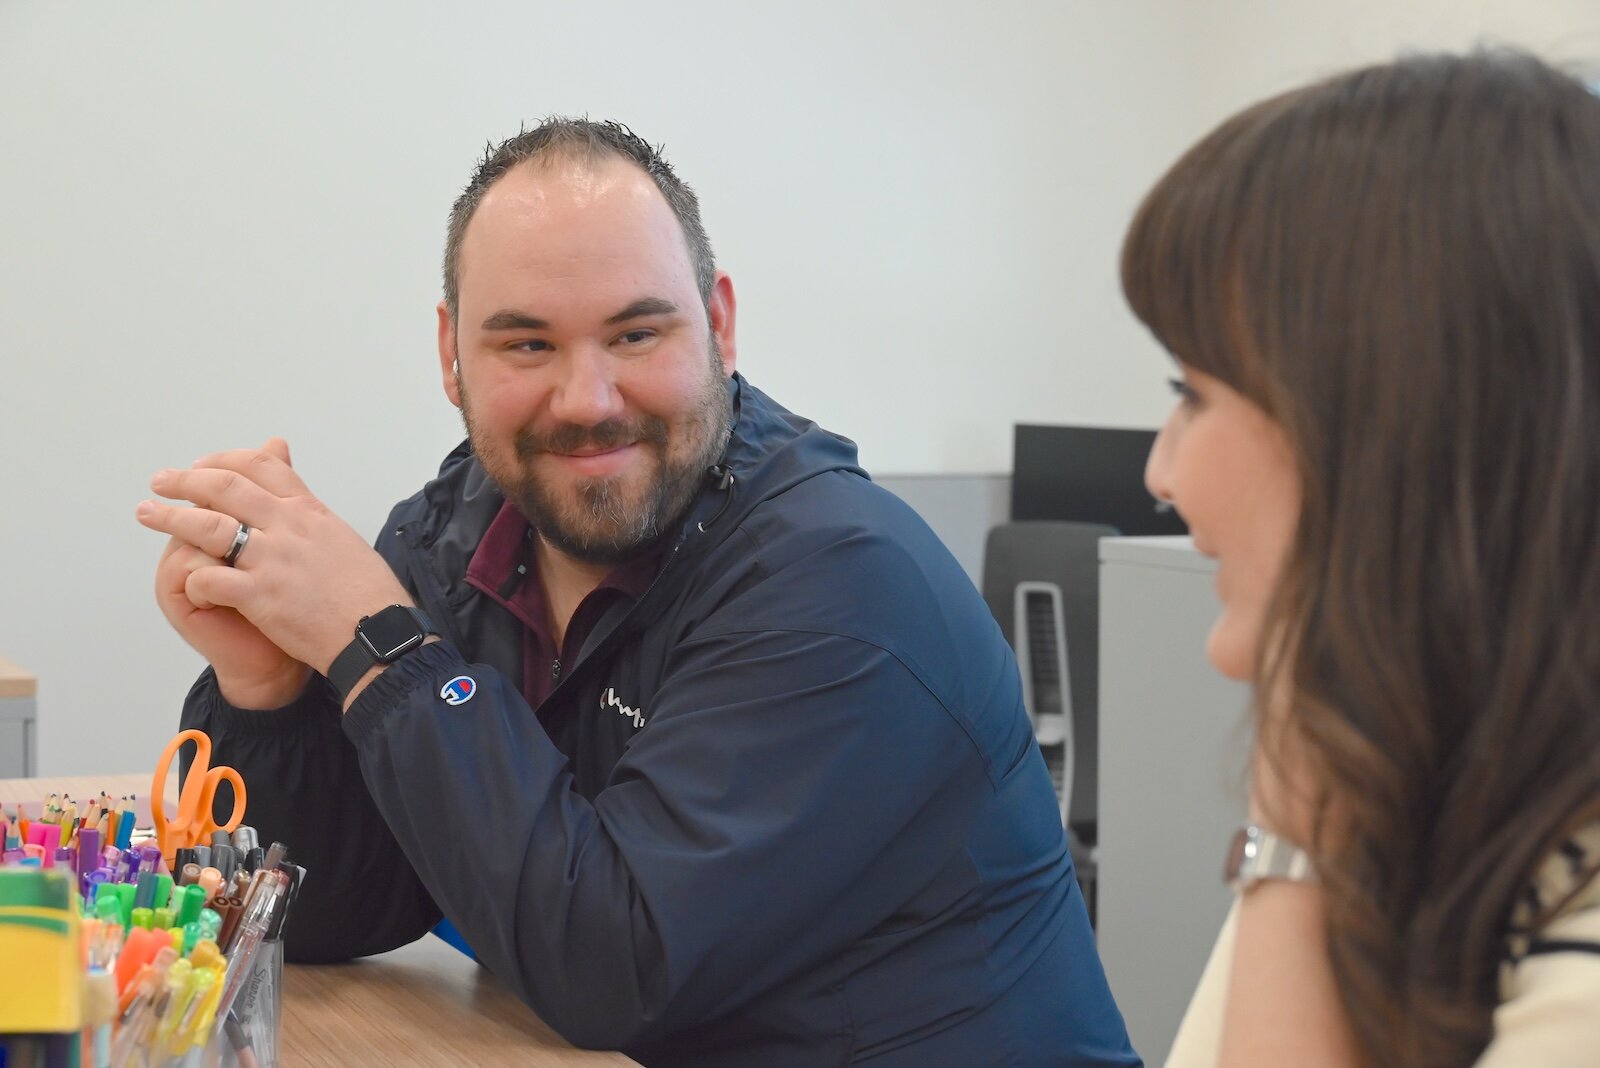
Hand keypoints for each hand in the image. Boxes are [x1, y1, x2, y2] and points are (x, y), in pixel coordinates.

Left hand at [137, 438, 412, 687]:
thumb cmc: (369, 595)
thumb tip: (304, 507)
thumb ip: (314, 520)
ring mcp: (272, 560)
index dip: (225, 461)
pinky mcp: (260, 595)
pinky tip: (188, 584)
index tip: (203, 465)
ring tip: (147, 512)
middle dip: (187, 480)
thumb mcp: (345, 541)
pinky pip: (210, 578)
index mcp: (310, 512)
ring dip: (171, 517)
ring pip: (209, 525)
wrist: (379, 633)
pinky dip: (193, 578)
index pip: (262, 466)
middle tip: (162, 480)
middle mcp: (288, 527)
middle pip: (227, 487)